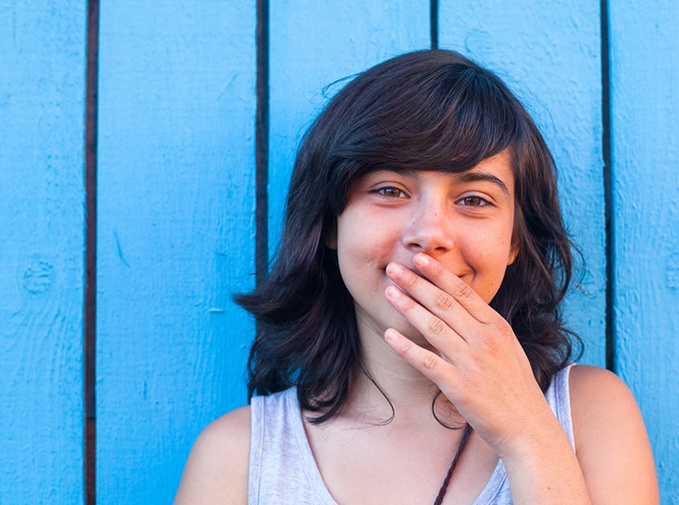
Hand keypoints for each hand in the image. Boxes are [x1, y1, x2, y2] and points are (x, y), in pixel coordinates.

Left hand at [383, 252, 552, 456]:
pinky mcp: (460, 387)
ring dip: (408, 307)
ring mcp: (473, 363)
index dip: (439, 274)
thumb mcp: (507, 347)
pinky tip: (388, 335)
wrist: (529, 428)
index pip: (464, 292)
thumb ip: (484, 326)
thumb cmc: (515, 386)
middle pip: (445, 304)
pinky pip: (428, 362)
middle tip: (393, 268)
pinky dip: (406, 347)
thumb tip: (459, 305)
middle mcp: (485, 340)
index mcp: (496, 327)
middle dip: (416, 283)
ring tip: (388, 292)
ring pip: (434, 327)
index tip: (419, 258)